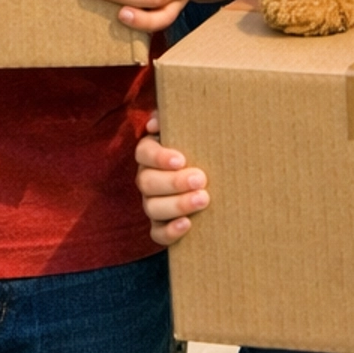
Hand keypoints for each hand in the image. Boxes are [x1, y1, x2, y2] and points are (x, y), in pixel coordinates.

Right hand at [136, 111, 209, 246]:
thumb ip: (176, 119)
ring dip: (177, 204)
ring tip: (204, 199)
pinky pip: (157, 233)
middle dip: (174, 182)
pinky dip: (170, 231)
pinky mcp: (160, 226)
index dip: (159, 157)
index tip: (181, 159)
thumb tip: (154, 123)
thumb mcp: (190, 129)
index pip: (144, 153)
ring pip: (152, 208)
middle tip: (201, 178)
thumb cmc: (198, 147)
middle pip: (147, 182)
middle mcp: (146, 179)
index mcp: (149, 154)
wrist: (209, 177)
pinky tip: (188, 224)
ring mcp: (151, 204)